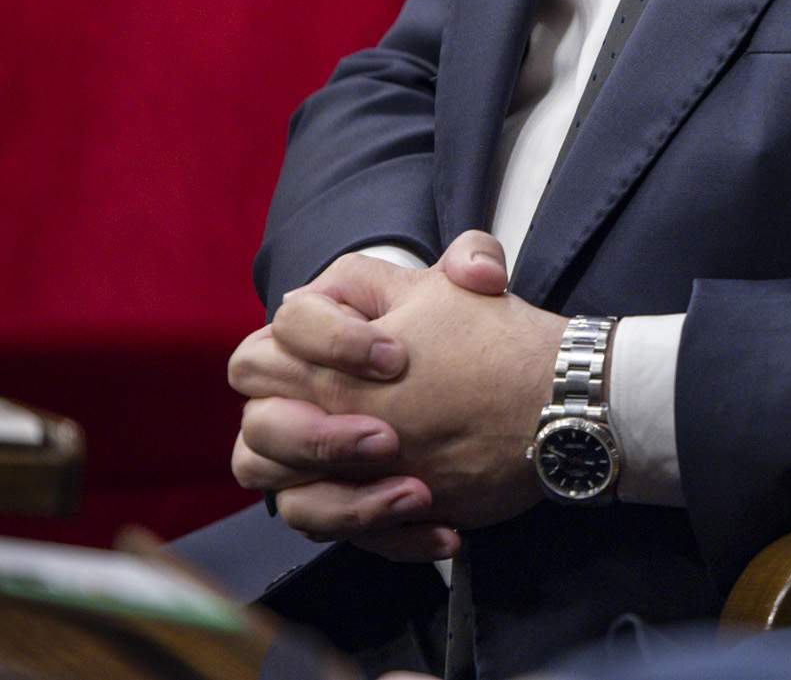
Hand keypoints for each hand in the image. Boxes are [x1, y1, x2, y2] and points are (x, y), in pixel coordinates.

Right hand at [230, 232, 555, 548]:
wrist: (523, 406)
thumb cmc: (482, 343)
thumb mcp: (479, 294)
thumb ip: (474, 261)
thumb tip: (475, 271)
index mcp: (323, 333)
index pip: (288, 327)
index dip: (330, 341)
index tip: (396, 359)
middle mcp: (300, 397)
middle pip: (260, 422)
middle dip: (317, 436)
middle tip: (387, 439)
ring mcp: (311, 457)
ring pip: (283, 495)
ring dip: (345, 501)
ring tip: (416, 494)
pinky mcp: (341, 501)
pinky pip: (334, 532)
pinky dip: (389, 536)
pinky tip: (444, 530)